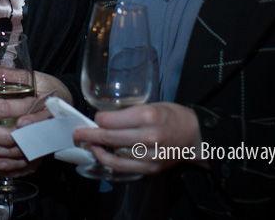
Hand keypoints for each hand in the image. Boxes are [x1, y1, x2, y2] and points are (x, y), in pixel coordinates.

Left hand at [0, 72, 72, 176]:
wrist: (61, 98)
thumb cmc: (43, 85)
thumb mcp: (28, 76)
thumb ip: (6, 74)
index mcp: (50, 102)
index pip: (45, 113)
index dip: (34, 119)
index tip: (21, 123)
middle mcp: (50, 123)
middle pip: (40, 139)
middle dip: (22, 145)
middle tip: (2, 149)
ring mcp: (47, 139)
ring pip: (35, 155)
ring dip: (17, 161)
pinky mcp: (41, 150)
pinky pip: (33, 164)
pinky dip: (19, 169)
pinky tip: (3, 171)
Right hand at [0, 76, 35, 160]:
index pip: (3, 109)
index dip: (23, 106)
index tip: (35, 100)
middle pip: (9, 136)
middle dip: (26, 131)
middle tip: (36, 121)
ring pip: (2, 150)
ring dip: (17, 143)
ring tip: (27, 133)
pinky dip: (0, 149)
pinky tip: (6, 141)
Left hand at [71, 102, 207, 174]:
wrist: (196, 137)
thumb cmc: (173, 117)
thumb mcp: (153, 105)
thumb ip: (130, 112)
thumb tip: (105, 117)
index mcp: (148, 116)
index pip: (111, 120)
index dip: (99, 119)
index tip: (96, 118)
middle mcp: (148, 136)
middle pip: (109, 137)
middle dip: (89, 135)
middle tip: (78, 133)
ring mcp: (149, 155)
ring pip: (114, 155)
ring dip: (97, 149)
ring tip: (88, 145)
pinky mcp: (150, 168)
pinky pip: (123, 167)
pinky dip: (110, 161)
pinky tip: (103, 155)